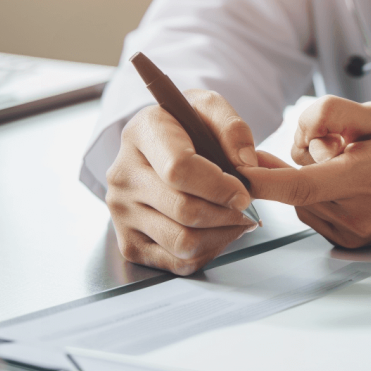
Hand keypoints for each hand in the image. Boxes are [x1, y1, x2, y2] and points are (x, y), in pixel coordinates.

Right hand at [105, 90, 258, 274]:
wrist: (157, 148)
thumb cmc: (187, 127)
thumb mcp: (209, 109)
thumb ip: (232, 127)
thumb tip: (246, 163)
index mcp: (141, 134)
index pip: (178, 170)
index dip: (219, 186)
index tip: (244, 192)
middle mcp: (123, 175)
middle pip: (184, 211)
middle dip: (228, 213)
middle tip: (248, 207)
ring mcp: (121, 212)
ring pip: (183, 241)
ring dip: (222, 234)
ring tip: (237, 218)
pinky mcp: (129, 242)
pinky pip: (177, 262)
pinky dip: (209, 251)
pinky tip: (219, 231)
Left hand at [242, 96, 370, 247]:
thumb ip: (331, 113)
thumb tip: (298, 131)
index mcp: (365, 179)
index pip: (301, 185)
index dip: (263, 179)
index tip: (237, 171)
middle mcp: (356, 213)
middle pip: (297, 184)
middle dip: (302, 159)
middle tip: (335, 145)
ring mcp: (351, 233)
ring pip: (300, 199)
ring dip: (309, 179)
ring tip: (347, 167)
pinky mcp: (346, 243)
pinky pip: (311, 212)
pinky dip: (316, 195)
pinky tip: (344, 185)